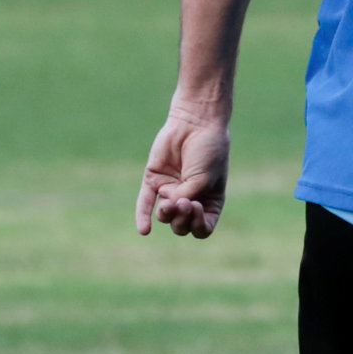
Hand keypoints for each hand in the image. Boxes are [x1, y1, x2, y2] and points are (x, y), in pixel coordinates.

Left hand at [138, 101, 231, 238]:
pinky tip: (144, 230)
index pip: (202, 228)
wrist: (195, 123)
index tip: (196, 206)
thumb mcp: (203, 179)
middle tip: (184, 201)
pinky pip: (146, 202)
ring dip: (167, 212)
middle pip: (181, 225)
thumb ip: (184, 199)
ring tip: (170, 202)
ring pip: (164, 215)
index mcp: (209, 202)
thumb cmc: (207, 151)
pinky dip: (143, 216)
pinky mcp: (154, 180)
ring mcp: (171, 190)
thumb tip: (166, 208)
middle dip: (181, 218)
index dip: (198, 224)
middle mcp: (190, 199)